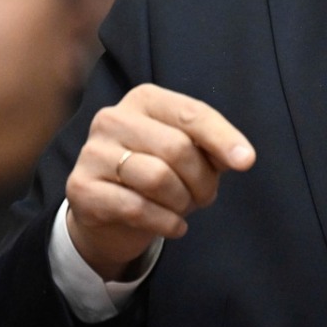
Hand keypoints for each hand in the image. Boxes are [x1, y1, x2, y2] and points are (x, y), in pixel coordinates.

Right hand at [65, 84, 254, 279]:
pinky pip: (136, 207)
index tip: (246, 161)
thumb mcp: (190, 154)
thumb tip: (241, 157)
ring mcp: (92, 152)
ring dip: (183, 202)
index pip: (191, 114)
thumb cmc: (159, 174)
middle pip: (177, 148)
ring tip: (184, 208)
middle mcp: (113, 118)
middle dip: (202, 180)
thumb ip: (213, 148)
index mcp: (145, 100)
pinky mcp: (80, 188)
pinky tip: (174, 226)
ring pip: (157, 178)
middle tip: (205, 197)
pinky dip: (166, 222)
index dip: (223, 138)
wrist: (111, 215)